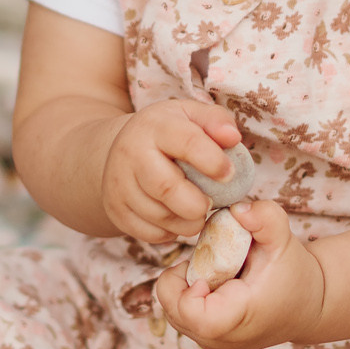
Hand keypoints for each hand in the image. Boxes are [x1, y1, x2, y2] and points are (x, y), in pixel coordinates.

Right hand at [99, 98, 242, 245]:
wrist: (121, 148)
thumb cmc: (168, 132)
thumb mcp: (190, 115)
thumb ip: (216, 120)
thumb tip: (233, 138)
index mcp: (155, 126)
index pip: (186, 142)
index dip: (213, 161)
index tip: (230, 175)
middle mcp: (131, 153)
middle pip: (166, 188)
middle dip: (197, 204)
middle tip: (211, 203)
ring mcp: (119, 184)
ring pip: (159, 216)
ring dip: (188, 222)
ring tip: (198, 211)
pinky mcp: (116, 210)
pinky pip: (150, 234)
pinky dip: (172, 233)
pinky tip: (178, 218)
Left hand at [155, 201, 324, 348]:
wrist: (309, 307)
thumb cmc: (295, 274)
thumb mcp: (283, 239)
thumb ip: (264, 218)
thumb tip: (237, 209)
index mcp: (234, 318)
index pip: (186, 308)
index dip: (187, 281)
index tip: (211, 265)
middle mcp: (218, 340)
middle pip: (171, 307)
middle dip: (185, 278)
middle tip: (215, 264)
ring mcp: (212, 345)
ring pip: (173, 311)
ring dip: (187, 288)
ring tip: (219, 275)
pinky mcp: (210, 343)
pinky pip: (182, 317)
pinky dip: (192, 298)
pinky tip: (219, 287)